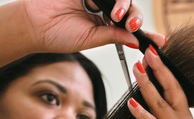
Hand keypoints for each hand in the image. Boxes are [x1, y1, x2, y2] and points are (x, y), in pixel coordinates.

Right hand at [20, 0, 144, 51]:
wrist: (34, 24)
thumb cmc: (57, 35)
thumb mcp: (91, 39)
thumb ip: (114, 36)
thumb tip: (136, 41)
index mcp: (105, 23)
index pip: (129, 24)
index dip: (144, 31)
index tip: (159, 40)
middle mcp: (102, 7)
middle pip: (128, 6)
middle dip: (133, 15)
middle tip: (129, 24)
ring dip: (123, 3)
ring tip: (115, 13)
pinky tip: (105, 2)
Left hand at [128, 42, 193, 118]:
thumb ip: (160, 116)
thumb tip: (141, 96)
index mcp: (186, 118)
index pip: (177, 88)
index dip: (166, 71)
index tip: (154, 55)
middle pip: (173, 90)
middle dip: (161, 70)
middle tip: (149, 53)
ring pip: (162, 104)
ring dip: (148, 86)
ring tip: (137, 70)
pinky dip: (142, 113)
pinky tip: (131, 103)